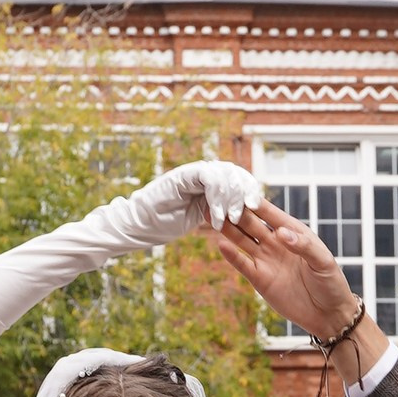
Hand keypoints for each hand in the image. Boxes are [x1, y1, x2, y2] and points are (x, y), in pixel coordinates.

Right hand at [127, 159, 262, 244]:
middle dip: (245, 189)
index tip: (257, 206)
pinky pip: (208, 178)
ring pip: (224, 172)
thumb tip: (244, 214)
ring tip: (232, 218)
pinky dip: (216, 198)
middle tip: (250, 209)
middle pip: (234, 171)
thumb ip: (219, 210)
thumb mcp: (200, 217)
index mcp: (211, 182)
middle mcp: (204, 174)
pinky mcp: (183, 174)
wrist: (140, 225)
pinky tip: (217, 219)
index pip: (237, 178)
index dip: (249, 188)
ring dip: (232, 197)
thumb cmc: (166, 224)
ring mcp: (193, 172)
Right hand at [214, 200, 365, 343]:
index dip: (254, 201)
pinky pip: (243, 264)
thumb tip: (281, 233)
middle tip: (216, 197)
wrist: (328, 314)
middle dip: (234, 211)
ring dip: (227, 228)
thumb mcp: (322, 261)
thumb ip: (303, 245)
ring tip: (211, 215)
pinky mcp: (260, 279)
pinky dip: (232, 255)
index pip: (270, 212)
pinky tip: (220, 244)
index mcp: (292, 232)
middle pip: (251, 223)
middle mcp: (276, 243)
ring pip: (242, 240)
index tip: (238, 188)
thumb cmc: (331, 283)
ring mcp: (266, 260)